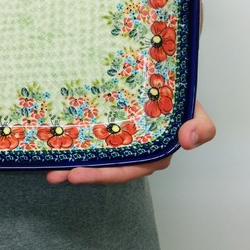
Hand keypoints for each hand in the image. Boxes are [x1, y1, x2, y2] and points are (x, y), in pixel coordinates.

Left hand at [46, 100, 215, 183]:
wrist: (168, 75)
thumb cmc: (181, 98)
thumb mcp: (197, 112)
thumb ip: (201, 128)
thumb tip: (188, 140)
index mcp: (152, 155)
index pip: (125, 170)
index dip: (101, 175)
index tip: (76, 174)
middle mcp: (134, 152)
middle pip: (104, 168)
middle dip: (80, 173)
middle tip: (55, 174)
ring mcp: (120, 140)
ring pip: (95, 155)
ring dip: (72, 163)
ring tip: (48, 168)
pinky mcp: (110, 127)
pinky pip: (92, 138)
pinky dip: (75, 143)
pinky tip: (56, 144)